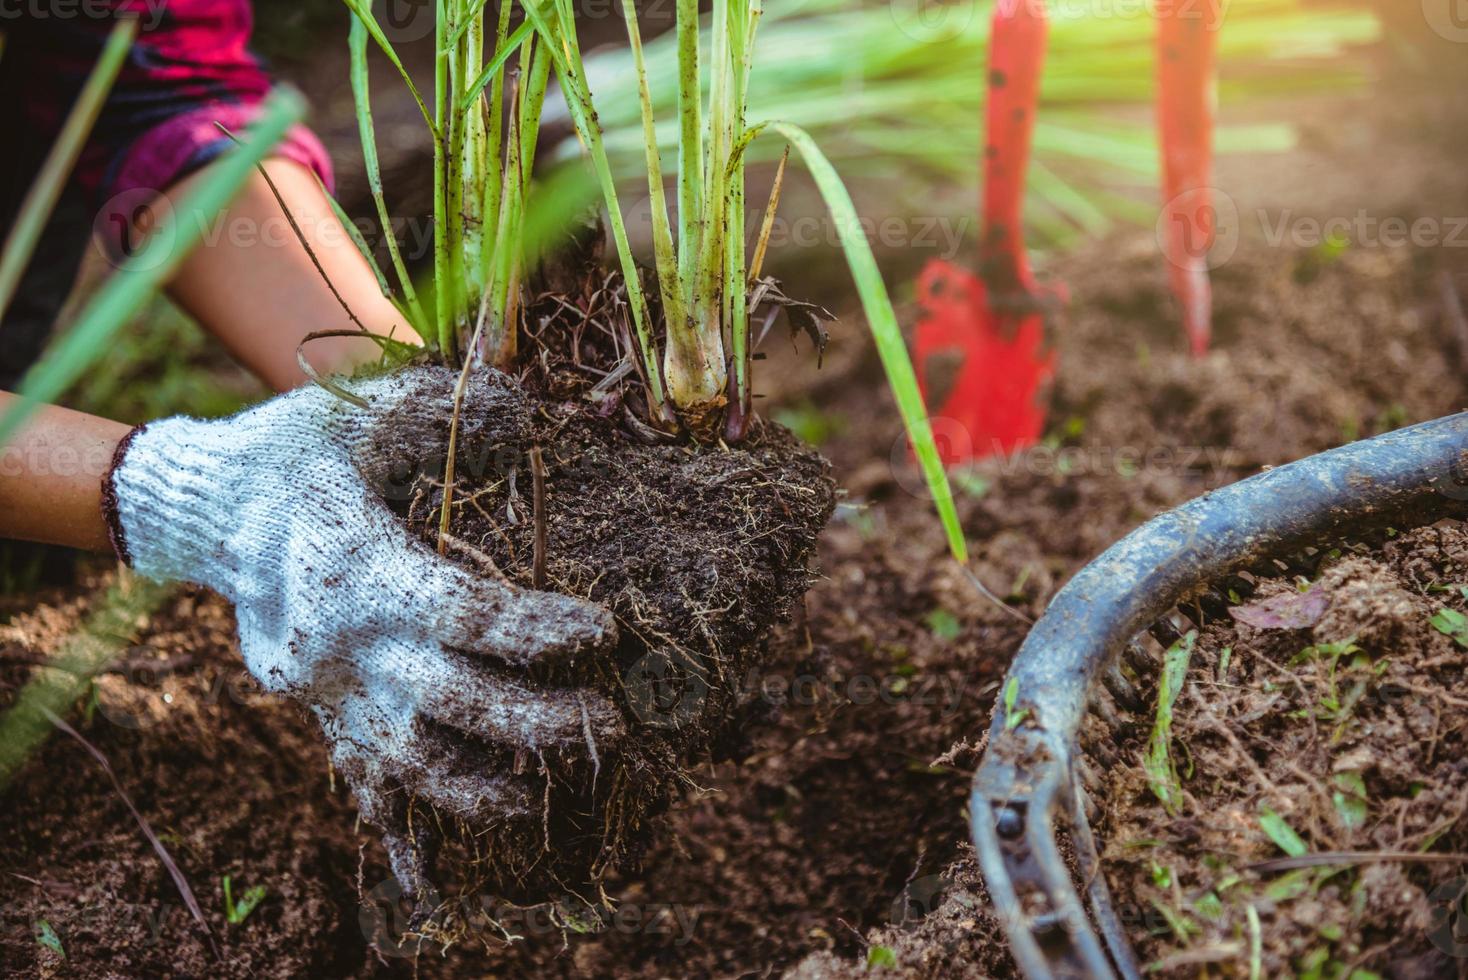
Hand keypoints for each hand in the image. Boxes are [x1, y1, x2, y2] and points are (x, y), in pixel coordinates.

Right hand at [104, 365, 621, 897]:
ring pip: (407, 762)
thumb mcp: (359, 410)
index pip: (469, 615)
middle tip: (608, 722)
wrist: (200, 510)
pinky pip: (365, 772)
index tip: (602, 632)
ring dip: (479, 786)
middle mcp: (341, 644)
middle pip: (453, 704)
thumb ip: (438, 407)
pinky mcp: (310, 708)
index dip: (541, 630)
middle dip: (537, 721)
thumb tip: (529, 408)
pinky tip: (463, 812)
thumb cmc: (291, 452)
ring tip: (540, 793)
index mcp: (359, 568)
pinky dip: (416, 799)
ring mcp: (322, 688)